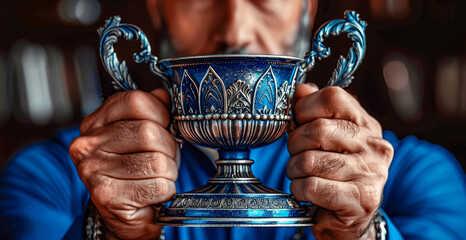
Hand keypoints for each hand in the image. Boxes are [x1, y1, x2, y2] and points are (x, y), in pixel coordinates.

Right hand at [69, 89, 176, 239]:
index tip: (164, 125)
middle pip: (149, 131)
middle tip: (163, 158)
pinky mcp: (106, 196)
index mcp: (96, 123)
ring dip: (168, 172)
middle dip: (168, 147)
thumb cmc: (135, 173)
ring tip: (157, 176)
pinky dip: (165, 190)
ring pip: (157, 160)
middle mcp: (88, 144)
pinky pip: (158, 185)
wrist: (123, 214)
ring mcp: (93, 170)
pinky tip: (152, 193)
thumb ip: (151, 113)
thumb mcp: (140, 136)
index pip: (135, 101)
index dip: (160, 113)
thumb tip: (163, 96)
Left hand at [287, 83, 392, 239]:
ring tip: (300, 175)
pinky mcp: (361, 199)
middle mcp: (374, 145)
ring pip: (310, 160)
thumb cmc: (334, 173)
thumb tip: (302, 89)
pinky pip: (312, 186)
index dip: (304, 108)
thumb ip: (315, 112)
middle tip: (295, 155)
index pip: (333, 97)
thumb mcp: (328, 138)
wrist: (350, 218)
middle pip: (318, 129)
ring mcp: (371, 173)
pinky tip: (305, 192)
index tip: (297, 123)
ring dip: (294, 170)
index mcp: (366, 124)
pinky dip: (299, 189)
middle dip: (294, 144)